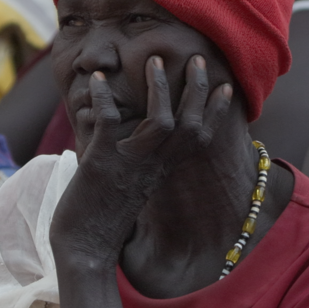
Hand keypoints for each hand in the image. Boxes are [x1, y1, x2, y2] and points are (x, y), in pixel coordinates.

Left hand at [50, 55, 232, 265]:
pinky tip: (95, 79)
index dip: (215, 112)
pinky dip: (102, 97)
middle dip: (197, 89)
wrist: (83, 249)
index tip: (226, 87)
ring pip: (160, 121)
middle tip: (199, 59)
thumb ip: (139, 164)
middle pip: (188, 124)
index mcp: (161, 171)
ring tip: (154, 59)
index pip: (199, 139)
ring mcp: (129, 164)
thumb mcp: (130, 186)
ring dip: (159, 88)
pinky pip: (109, 121)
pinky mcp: (102, 162)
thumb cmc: (102, 219)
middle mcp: (152, 166)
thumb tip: (133, 138)